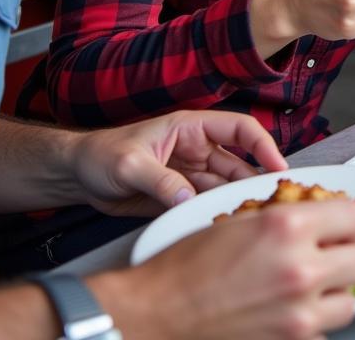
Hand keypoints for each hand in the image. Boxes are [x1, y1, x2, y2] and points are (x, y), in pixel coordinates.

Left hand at [72, 110, 287, 216]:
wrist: (75, 177)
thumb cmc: (100, 156)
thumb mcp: (129, 164)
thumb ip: (160, 180)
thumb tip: (188, 198)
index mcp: (192, 127)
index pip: (240, 129)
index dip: (263, 145)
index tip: (278, 167)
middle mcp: (198, 149)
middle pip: (238, 162)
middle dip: (255, 180)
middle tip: (271, 202)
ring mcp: (190, 174)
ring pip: (224, 187)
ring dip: (236, 201)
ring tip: (251, 219)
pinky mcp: (180, 196)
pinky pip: (205, 205)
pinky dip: (215, 215)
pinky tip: (224, 227)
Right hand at [111, 198, 354, 339]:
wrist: (155, 313)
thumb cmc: (189, 264)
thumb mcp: (245, 220)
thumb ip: (292, 219)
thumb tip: (325, 221)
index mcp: (289, 226)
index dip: (349, 221)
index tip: (342, 227)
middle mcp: (301, 269)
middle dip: (348, 256)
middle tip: (331, 256)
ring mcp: (298, 315)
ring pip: (350, 303)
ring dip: (335, 294)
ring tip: (312, 288)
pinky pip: (323, 333)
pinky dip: (313, 324)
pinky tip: (290, 313)